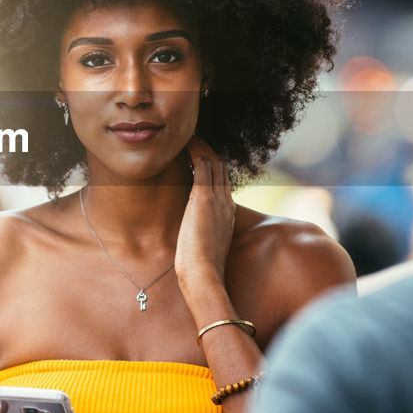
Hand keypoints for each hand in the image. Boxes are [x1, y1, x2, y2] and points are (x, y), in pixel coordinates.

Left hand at [176, 137, 235, 288]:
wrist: (205, 277)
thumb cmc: (200, 270)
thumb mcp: (204, 248)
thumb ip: (201, 235)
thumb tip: (190, 235)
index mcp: (227, 215)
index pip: (223, 182)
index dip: (214, 167)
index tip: (201, 156)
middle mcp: (226, 203)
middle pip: (222, 168)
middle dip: (209, 151)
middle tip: (195, 138)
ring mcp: (217, 199)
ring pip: (214, 162)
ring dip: (202, 146)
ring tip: (189, 135)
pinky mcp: (203, 198)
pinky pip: (202, 164)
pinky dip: (195, 150)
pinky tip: (185, 142)